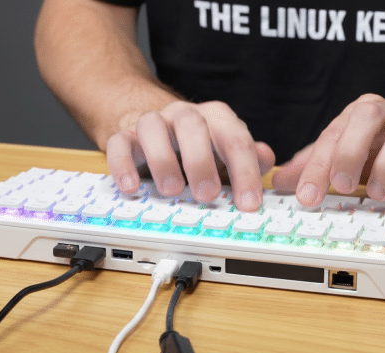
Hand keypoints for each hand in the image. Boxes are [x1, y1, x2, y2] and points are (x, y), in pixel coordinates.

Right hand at [106, 100, 275, 211]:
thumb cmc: (196, 145)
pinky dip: (122, 165)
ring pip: (152, 127)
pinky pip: (118, 143)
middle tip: (207, 195)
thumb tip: (265, 158)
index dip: (245, 172)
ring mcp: (153, 123)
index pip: (234, 138)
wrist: (152, 123)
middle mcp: (183, 115)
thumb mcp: (225, 151)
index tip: (249, 203)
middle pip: (193, 126)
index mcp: (215, 118)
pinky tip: (131, 188)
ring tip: (172, 190)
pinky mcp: (124, 135)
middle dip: (201, 161)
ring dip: (162, 160)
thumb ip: (246, 155)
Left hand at [272, 94, 384, 206]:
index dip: (317, 165)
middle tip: (341, 185)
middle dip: (350, 150)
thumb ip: (314, 167)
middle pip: (368, 114)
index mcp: (360, 116)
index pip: (333, 133)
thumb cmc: (384, 155)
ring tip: (377, 195)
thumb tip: (279, 180)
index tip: (306, 195)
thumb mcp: (345, 160)